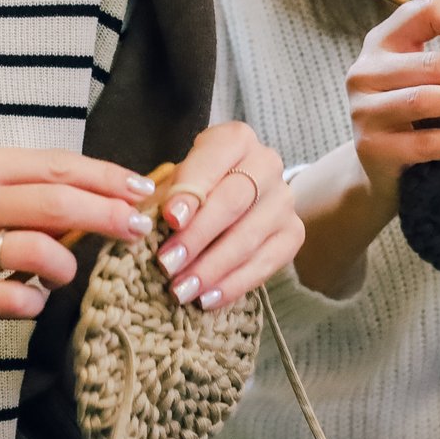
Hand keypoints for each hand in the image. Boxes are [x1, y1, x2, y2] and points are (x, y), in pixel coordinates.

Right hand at [0, 148, 159, 331]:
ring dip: (67, 267)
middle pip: (60, 202)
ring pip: (42, 253)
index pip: (55, 165)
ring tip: (63, 274)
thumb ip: (7, 188)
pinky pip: (14, 301)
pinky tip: (28, 301)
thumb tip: (79, 200)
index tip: (141, 189)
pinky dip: (34, 304)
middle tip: (140, 229)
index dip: (106, 177)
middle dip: (110, 216)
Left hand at [148, 122, 300, 311]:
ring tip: (181, 290)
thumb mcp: (178, 177)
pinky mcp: (293, 233)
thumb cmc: (198, 184)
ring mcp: (284, 200)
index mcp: (236, 139)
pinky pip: (267, 263)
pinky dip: (235, 284)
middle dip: (197, 237)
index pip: (212, 163)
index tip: (170, 219)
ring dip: (212, 268)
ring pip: (249, 237)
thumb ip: (166, 194)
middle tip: (167, 264)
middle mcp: (267, 164)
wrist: (239, 191)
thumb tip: (146, 222)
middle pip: (233, 202)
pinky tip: (208, 299)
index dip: (191, 191)